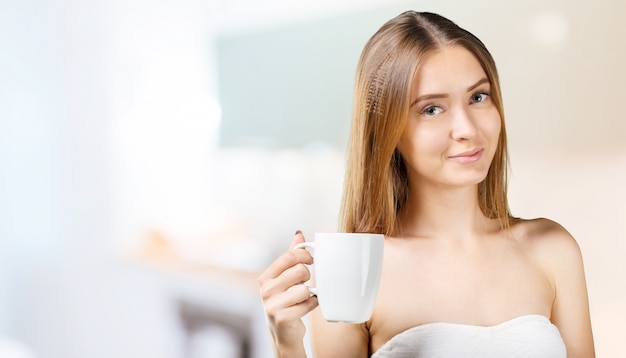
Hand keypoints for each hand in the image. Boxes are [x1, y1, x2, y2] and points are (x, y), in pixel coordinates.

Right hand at [259, 231, 317, 355]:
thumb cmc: (286, 302)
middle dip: (307, 275)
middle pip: (299, 270)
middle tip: (305, 282)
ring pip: (304, 288)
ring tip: (304, 297)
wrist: (283, 333)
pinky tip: (306, 307)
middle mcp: (266, 290)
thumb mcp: (285, 278)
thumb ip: (291, 256)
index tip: (311, 259)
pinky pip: (308, 303)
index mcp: (266, 277)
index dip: (304, 255)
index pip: (288, 256)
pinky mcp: (283, 317)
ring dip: (310, 293)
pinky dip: (312, 304)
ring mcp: (273, 305)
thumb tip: (298, 233)